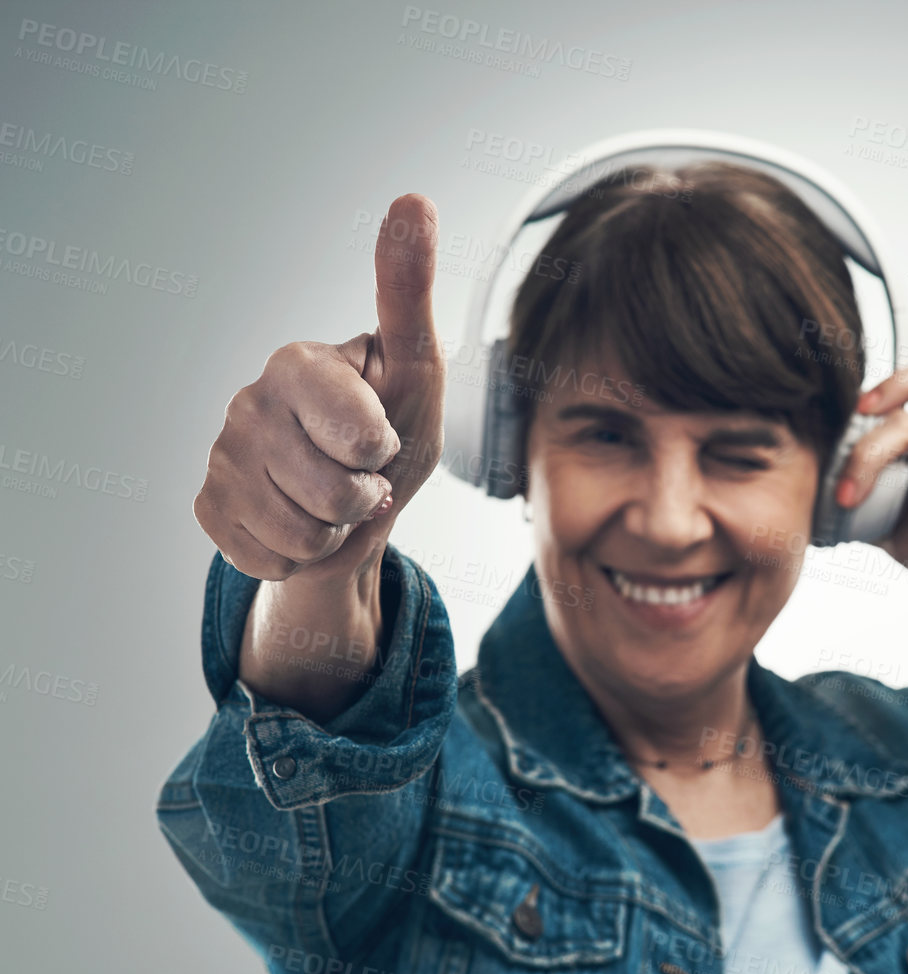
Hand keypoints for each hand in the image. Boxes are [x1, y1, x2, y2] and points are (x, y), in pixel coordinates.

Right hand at [193, 193, 444, 582]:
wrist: (360, 500)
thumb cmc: (395, 420)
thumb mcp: (417, 365)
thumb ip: (409, 290)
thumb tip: (413, 197)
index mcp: (294, 364)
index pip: (361, 439)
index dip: (385, 452)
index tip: (382, 431)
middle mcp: (245, 403)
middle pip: (334, 498)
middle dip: (365, 501)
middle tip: (362, 474)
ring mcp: (220, 457)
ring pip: (303, 537)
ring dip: (336, 532)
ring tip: (334, 499)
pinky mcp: (208, 509)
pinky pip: (270, 560)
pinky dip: (300, 556)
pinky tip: (299, 521)